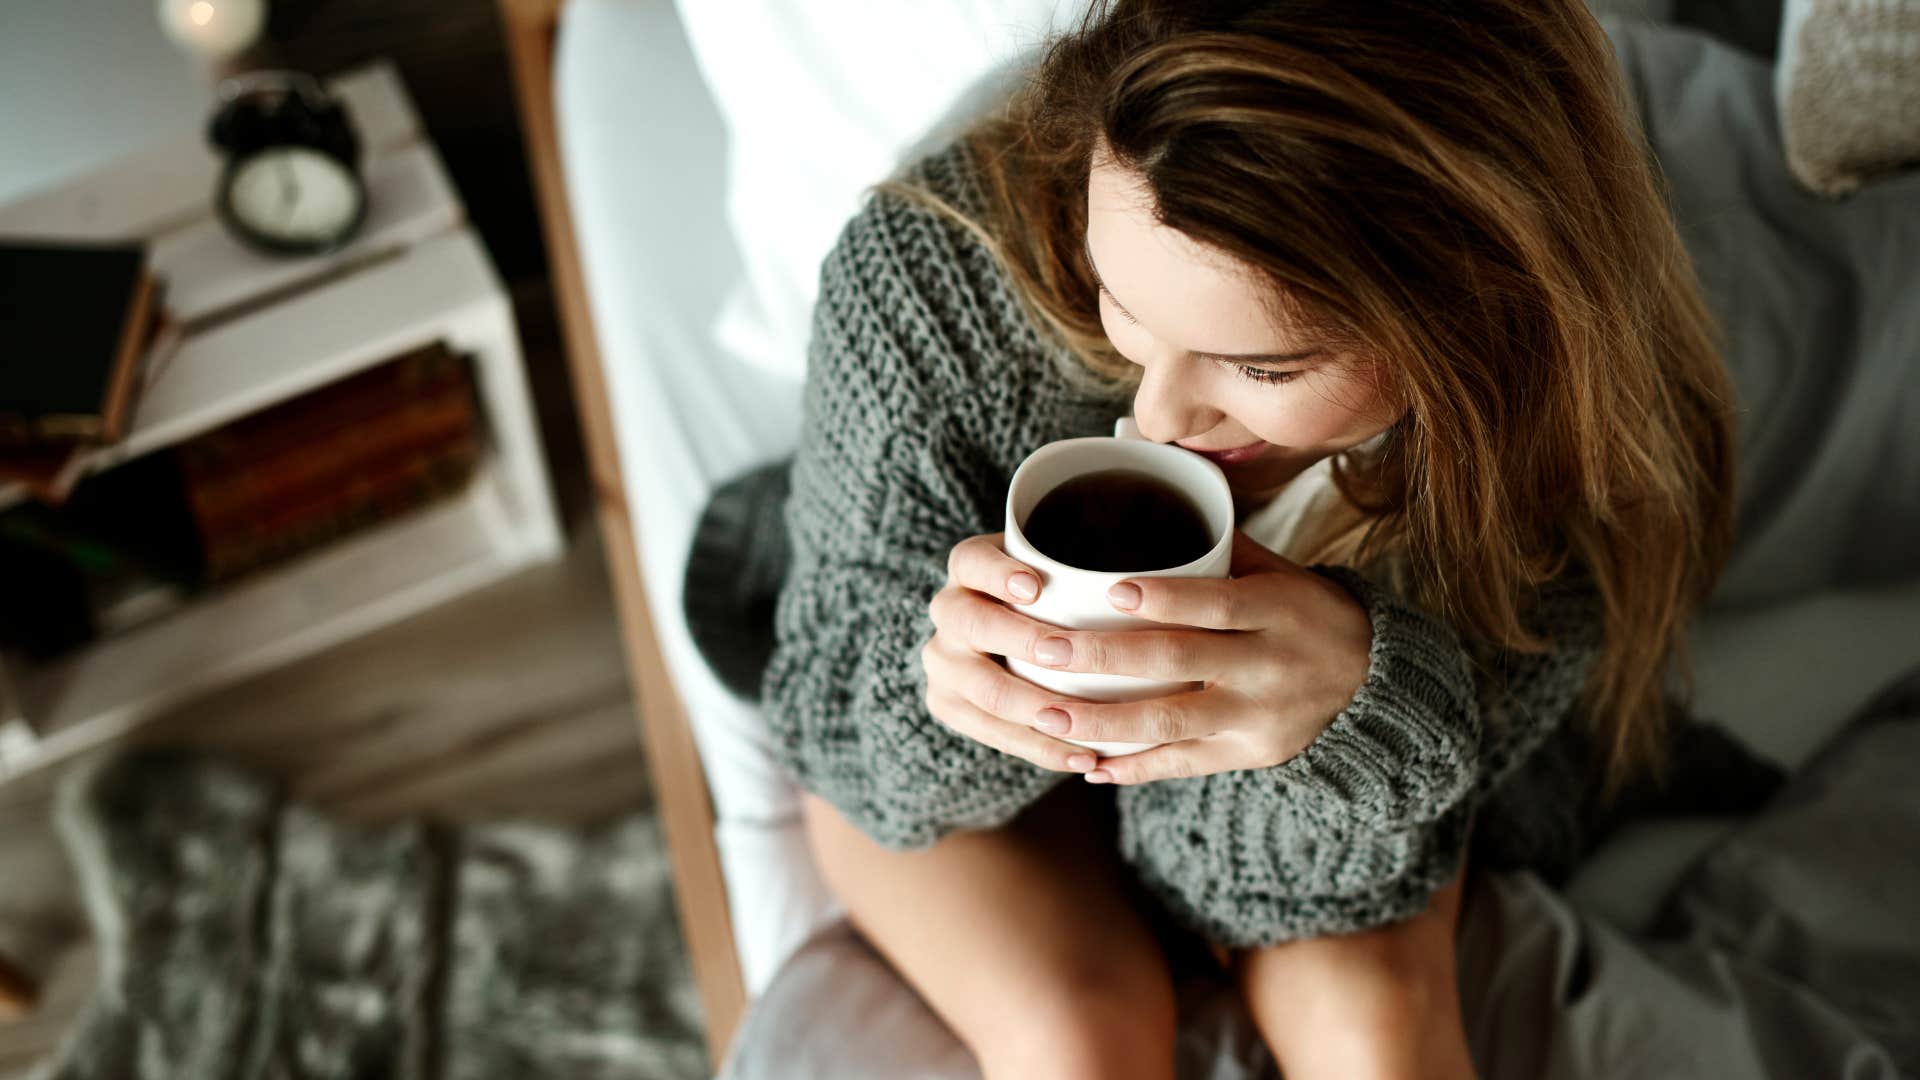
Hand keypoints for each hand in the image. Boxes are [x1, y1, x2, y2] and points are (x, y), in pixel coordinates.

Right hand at [921, 532, 1104, 774]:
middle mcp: (948, 612)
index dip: (998, 574)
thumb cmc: (1055, 597)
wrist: (1010, 636)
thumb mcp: (1060, 569)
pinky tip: (1081, 757)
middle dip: (1022, 642)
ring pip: (985, 691)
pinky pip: (993, 733)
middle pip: (975, 625)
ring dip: (1037, 710)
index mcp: (967, 568)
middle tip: (1063, 657)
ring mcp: (942, 661)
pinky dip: (1041, 748)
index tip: (1035, 588)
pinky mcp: (948, 704)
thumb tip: (1139, 582)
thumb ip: (1084, 569)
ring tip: (1085, 726)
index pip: (972, 562)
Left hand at [1029, 532, 1372, 784]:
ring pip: (1173, 723)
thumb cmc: (1303, 611)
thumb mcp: (1278, 571)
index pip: (1216, 603)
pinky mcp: (1253, 753)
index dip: (1164, 598)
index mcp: (1278, 608)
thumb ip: (1218, 545)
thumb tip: (1150, 493)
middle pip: (1179, 662)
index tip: (1109, 589)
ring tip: (1048, 717)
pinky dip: (1136, 768)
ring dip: (1104, 724)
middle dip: (1105, 657)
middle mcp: (1270, 664)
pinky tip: (1090, 767)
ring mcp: (1260, 714)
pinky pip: (1186, 764)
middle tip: (1043, 649)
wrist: (1372, 679)